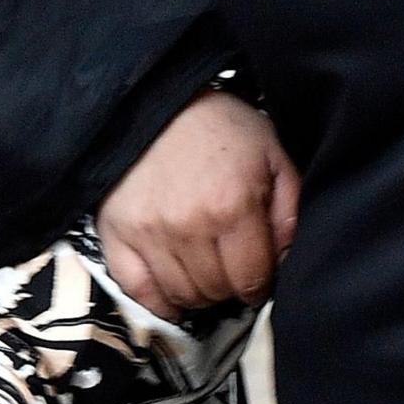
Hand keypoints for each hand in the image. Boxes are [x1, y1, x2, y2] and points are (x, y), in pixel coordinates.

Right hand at [92, 90, 297, 317]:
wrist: (155, 101)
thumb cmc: (219, 126)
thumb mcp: (270, 153)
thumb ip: (288, 208)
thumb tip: (286, 259)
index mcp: (232, 207)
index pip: (252, 279)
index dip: (260, 283)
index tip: (257, 273)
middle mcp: (188, 226)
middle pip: (217, 291)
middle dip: (230, 285)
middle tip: (229, 265)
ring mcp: (148, 234)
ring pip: (182, 296)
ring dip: (198, 293)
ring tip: (203, 271)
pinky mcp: (114, 235)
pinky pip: (137, 292)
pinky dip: (158, 302)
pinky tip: (173, 292)